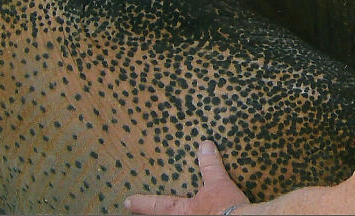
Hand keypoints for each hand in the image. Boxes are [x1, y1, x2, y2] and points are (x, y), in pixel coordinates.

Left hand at [124, 140, 249, 214]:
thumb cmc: (226, 207)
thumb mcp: (219, 183)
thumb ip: (210, 166)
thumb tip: (205, 146)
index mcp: (184, 211)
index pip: (158, 206)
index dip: (141, 203)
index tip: (127, 202)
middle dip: (149, 215)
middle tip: (134, 211)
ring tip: (171, 212)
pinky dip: (195, 215)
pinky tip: (202, 213)